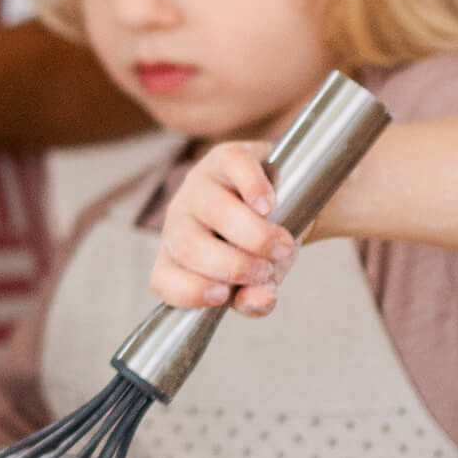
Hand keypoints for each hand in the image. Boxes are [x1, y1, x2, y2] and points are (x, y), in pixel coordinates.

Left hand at [155, 141, 294, 316]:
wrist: (293, 201)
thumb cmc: (264, 245)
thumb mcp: (262, 277)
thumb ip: (256, 296)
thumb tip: (259, 300)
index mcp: (178, 256)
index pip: (163, 280)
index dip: (187, 291)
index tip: (222, 296)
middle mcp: (180, 219)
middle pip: (188, 245)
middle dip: (231, 265)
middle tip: (266, 269)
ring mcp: (200, 184)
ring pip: (212, 209)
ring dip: (251, 234)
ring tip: (282, 246)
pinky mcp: (225, 156)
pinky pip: (233, 167)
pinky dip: (252, 188)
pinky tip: (269, 206)